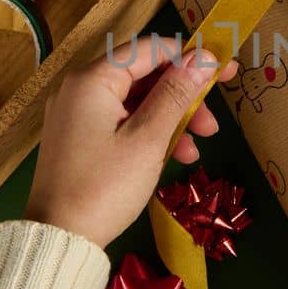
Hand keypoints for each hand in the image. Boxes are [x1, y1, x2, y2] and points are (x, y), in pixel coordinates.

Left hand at [24, 35, 237, 247]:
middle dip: (183, 95)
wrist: (60, 239)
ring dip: (170, 118)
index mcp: (92, 80)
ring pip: (135, 101)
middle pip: (143, 76)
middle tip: (212, 120)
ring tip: (196, 146)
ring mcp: (76, 114)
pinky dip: (149, 133)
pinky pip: (121, 121)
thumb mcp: (147, 140)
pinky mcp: (79, 137)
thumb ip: (176, 94)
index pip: (150, 49)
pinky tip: (173, 156)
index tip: (227, 70)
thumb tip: (205, 58)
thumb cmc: (104, 187)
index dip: (191, 56)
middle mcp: (79, 88)